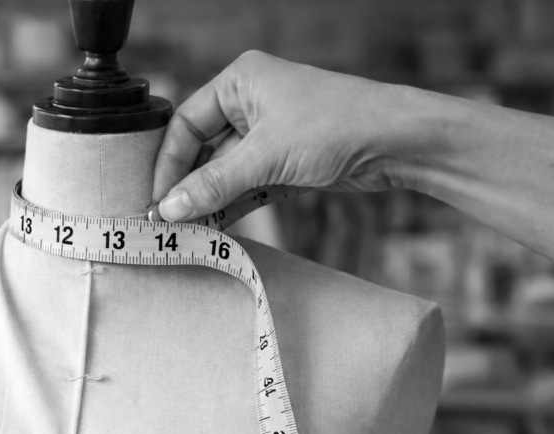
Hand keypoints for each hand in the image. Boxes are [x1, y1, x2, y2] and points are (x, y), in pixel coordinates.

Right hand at [153, 51, 412, 222]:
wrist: (397, 142)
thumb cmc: (337, 125)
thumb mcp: (266, 156)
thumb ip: (214, 184)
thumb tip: (169, 208)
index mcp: (240, 81)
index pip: (185, 124)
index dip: (168, 164)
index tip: (156, 200)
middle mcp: (250, 104)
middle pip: (201, 150)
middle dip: (186, 187)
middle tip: (165, 221)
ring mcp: (268, 135)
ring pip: (223, 172)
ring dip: (207, 201)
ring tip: (186, 232)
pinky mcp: (284, 163)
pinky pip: (245, 186)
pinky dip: (231, 206)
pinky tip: (214, 228)